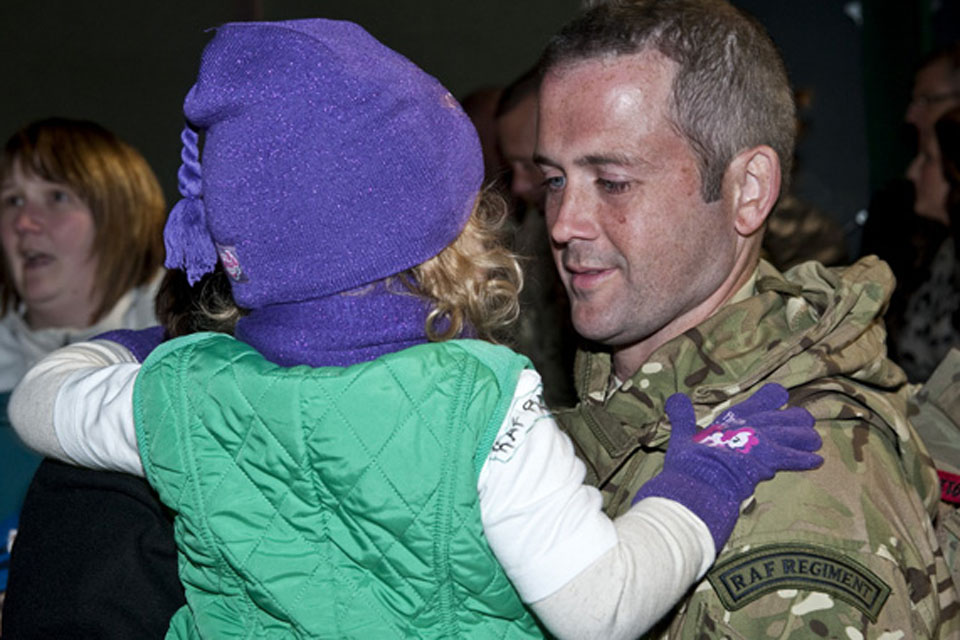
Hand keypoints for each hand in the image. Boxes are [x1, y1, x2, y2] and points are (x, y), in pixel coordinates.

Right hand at [633, 383, 822, 550]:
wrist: (700, 484)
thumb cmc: (688, 463)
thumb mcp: (681, 436)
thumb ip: (681, 416)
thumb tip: (674, 397)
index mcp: (728, 420)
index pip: (754, 403)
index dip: (770, 398)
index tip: (780, 394)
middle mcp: (747, 428)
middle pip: (778, 419)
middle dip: (793, 420)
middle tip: (806, 420)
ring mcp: (759, 443)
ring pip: (789, 435)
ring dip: (803, 438)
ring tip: (815, 440)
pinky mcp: (768, 461)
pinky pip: (792, 458)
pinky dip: (804, 459)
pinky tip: (817, 460)